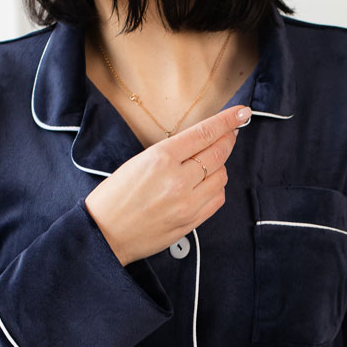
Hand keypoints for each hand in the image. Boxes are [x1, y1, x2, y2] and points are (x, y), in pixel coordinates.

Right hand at [85, 104, 250, 264]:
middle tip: (231, 134)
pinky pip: (217, 199)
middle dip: (228, 140)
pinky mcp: (191, 221)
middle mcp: (177, 180)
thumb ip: (171, 153)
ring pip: (222, 177)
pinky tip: (207, 184)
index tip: (242, 112)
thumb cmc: (115, 196)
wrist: (104, 234)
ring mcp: (187, 203)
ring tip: (208, 164)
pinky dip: (217, 188)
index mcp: (160, 158)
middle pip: (218, 153)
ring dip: (220, 166)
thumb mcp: (138, 162)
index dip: (227, 121)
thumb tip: (200, 143)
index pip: (204, 133)